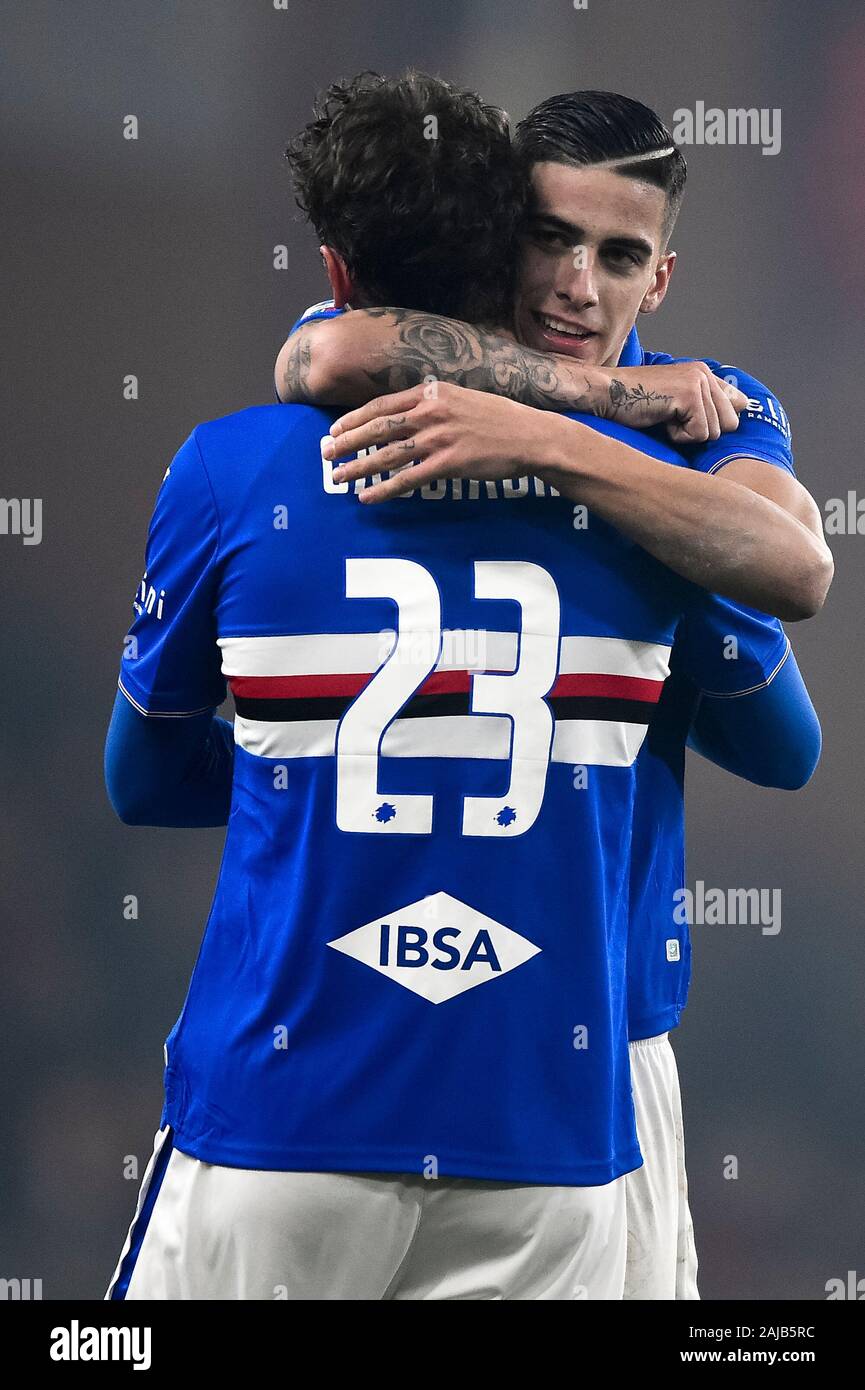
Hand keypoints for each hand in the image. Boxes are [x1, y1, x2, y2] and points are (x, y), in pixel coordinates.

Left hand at [322, 383, 544, 502]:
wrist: (530, 437)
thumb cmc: (499, 419)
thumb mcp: (462, 398)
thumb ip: (433, 403)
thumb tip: (408, 414)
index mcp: (431, 393)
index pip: (381, 405)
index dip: (354, 419)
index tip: (336, 430)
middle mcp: (430, 413)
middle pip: (377, 428)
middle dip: (346, 442)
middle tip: (325, 454)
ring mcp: (439, 439)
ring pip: (386, 455)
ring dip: (358, 467)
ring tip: (337, 477)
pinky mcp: (448, 464)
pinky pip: (407, 480)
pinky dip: (384, 489)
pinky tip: (367, 497)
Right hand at [597, 361, 747, 442]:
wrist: (604, 395)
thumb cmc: (632, 403)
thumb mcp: (674, 402)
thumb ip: (707, 403)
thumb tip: (744, 406)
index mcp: (703, 373)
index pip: (735, 404)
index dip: (718, 421)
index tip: (691, 422)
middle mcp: (705, 374)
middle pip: (729, 424)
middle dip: (701, 431)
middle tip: (672, 420)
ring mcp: (699, 382)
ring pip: (714, 431)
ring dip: (687, 435)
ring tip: (663, 418)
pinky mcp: (690, 395)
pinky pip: (699, 434)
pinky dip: (678, 436)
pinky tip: (660, 420)